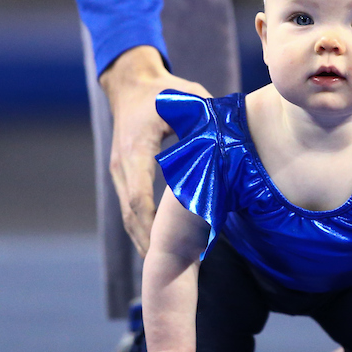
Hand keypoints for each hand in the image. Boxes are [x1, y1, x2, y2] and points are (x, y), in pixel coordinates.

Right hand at [99, 46, 208, 256]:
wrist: (130, 83)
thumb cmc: (163, 90)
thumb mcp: (186, 98)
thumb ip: (206, 120)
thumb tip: (232, 140)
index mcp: (136, 149)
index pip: (140, 196)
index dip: (152, 224)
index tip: (166, 245)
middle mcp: (123, 164)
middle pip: (131, 214)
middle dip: (148, 242)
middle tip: (169, 267)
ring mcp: (120, 171)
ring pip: (128, 215)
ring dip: (143, 240)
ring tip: (164, 265)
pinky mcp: (123, 174)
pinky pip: (131, 207)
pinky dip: (142, 227)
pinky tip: (158, 244)